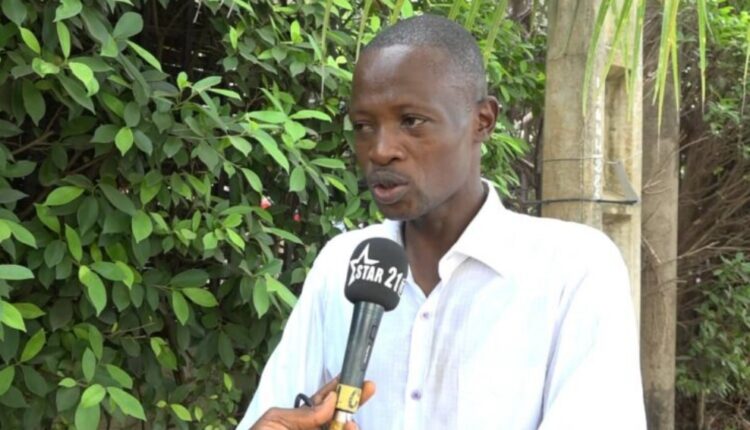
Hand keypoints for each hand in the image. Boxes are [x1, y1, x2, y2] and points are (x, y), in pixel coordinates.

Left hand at [251, 378, 375, 429]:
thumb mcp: (275, 421)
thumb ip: (303, 414)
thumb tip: (331, 400)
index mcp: (301, 420)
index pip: (325, 401)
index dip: (341, 389)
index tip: (357, 379)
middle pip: (339, 418)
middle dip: (354, 403)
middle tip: (368, 389)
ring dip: (349, 427)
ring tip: (351, 424)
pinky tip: (347, 429)